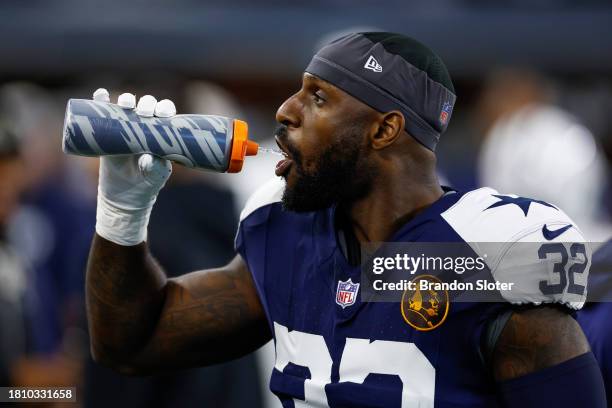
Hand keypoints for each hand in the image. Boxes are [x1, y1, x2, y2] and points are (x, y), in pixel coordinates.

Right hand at [93, 88, 175, 245]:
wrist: (124, 196)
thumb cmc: (146, 183)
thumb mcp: (155, 176)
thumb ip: (157, 166)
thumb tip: (152, 155)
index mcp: (161, 131)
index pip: (165, 112)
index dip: (165, 108)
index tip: (163, 114)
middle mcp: (144, 125)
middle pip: (146, 105)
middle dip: (146, 104)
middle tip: (144, 113)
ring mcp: (125, 126)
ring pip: (126, 105)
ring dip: (126, 100)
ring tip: (125, 104)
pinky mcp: (107, 132)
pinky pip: (103, 112)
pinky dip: (101, 100)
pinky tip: (101, 94)